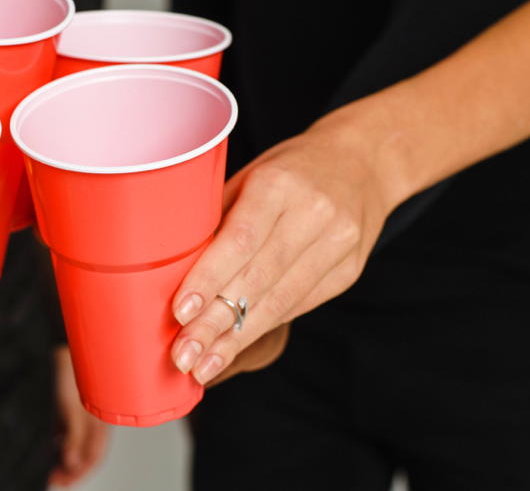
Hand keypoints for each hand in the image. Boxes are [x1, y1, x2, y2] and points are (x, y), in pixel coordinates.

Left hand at [51, 346, 108, 486]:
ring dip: (67, 456)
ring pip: (78, 442)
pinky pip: (70, 428)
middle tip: (56, 479)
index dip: (79, 474)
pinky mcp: (74, 404)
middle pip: (86, 453)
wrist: (68, 346)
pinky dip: (64, 440)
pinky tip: (55, 442)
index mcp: (101, 424)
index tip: (63, 482)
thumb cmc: (73, 373)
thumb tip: (71, 462)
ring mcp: (85, 413)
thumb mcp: (71, 408)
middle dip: (72, 469)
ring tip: (53, 466)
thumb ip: (73, 436)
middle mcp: (95, 421)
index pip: (93, 458)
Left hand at [170, 121, 393, 384]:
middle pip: (259, 279)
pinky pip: (297, 305)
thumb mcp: (248, 176)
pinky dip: (259, 329)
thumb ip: (216, 219)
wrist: (361, 162)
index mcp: (280, 184)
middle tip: (181, 355)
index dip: (209, 279)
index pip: (240, 240)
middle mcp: (315, 214)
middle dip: (215, 323)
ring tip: (201, 366)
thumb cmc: (287, 170)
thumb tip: (168, 269)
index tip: (179, 313)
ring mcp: (339, 245)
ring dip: (235, 339)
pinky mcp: (348, 271)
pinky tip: (232, 348)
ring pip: (279, 301)